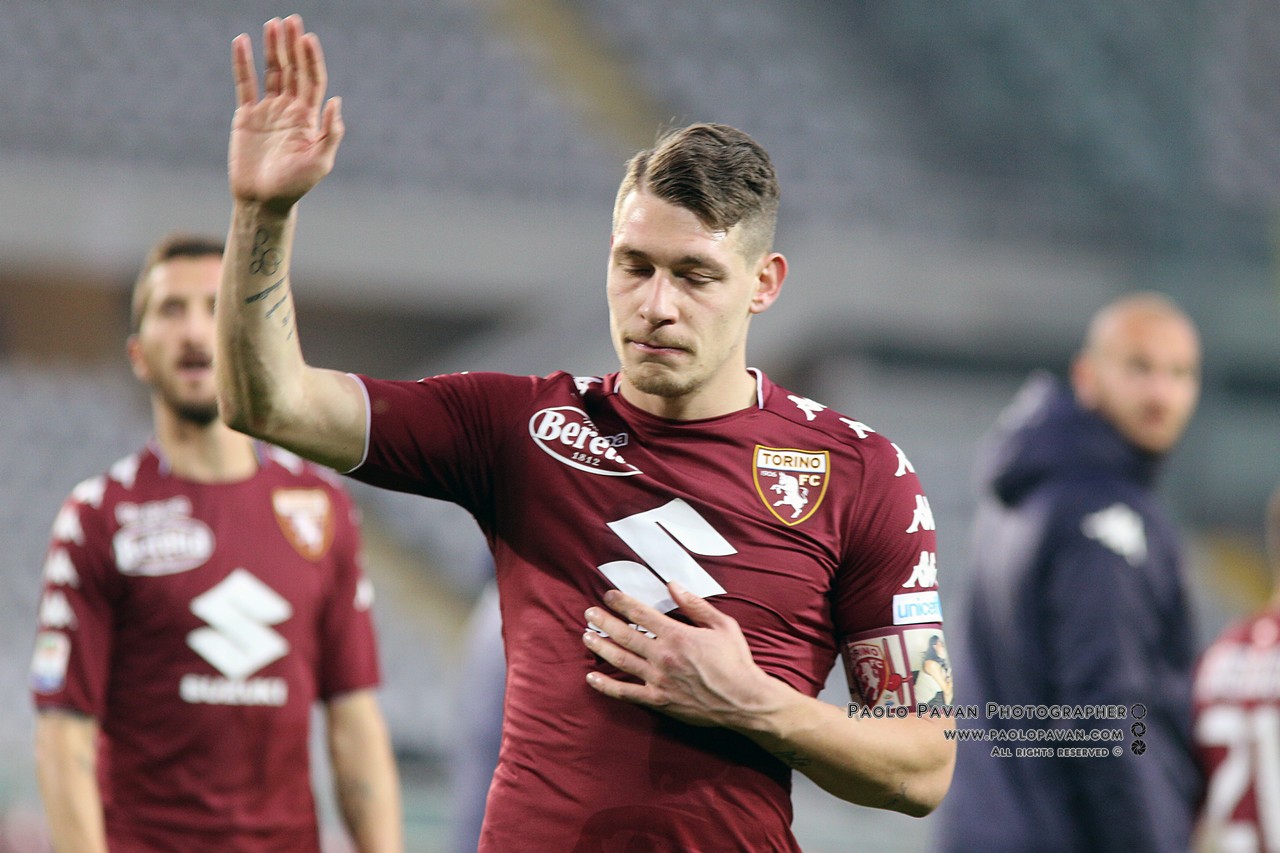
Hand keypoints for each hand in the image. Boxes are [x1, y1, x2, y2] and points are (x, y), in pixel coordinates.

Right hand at [229, 15, 342, 211]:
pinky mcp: (246, 117)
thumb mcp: (319, 162)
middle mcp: (290, 111)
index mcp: (309, 119)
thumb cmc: (294, 186)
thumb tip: (337, 100)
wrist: (262, 200)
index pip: (312, 81)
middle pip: (293, 70)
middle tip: (291, 20)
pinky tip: (242, 42)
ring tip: (272, 23)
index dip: (311, 59)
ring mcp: (268, 111)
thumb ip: (330, 133)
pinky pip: (244, 84)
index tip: (308, 38)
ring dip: (272, 48)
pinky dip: (243, 63)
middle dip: (292, 46)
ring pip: (271, 72)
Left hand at [582, 582, 784, 729]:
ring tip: (586, 636)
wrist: (744, 701)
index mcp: (677, 635)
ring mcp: (658, 680)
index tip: (609, 595)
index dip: (622, 602)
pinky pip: (626, 692)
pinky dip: (607, 685)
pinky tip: (592, 678)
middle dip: (604, 621)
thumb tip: (673, 585)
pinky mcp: (658, 700)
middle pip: (625, 634)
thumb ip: (695, 605)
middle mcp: (663, 656)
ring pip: (621, 660)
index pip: (641, 614)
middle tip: (589, 612)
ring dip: (601, 646)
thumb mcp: (722, 625)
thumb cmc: (736, 661)